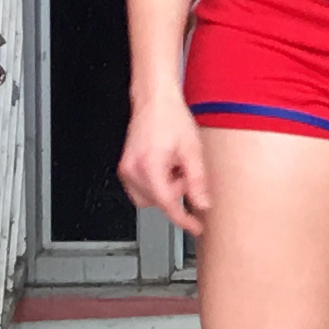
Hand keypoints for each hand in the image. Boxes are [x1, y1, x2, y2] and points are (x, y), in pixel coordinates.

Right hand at [118, 98, 213, 239]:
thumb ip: (198, 181)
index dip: (184, 219)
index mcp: (149, 167)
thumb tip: (202, 204)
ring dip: (165, 189)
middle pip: (158, 202)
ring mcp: (126, 169)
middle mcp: (133, 170)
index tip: (195, 227)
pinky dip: (156, 184)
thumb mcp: (193, 151)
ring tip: (175, 167)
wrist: (155, 101)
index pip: (167, 204)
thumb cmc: (171, 119)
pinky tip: (165, 167)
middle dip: (176, 192)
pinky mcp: (126, 167)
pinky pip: (141, 188)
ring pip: (148, 198)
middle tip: (186, 173)